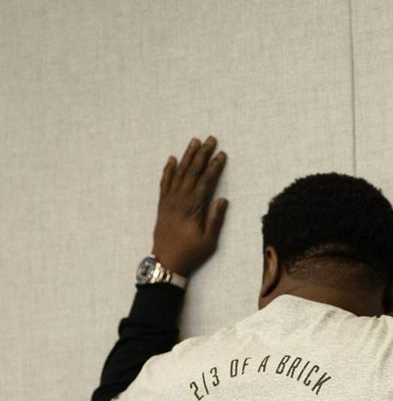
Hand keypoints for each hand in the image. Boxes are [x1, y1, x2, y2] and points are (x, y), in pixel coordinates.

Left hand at [151, 136, 227, 275]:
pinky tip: (172, 159)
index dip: (214, 167)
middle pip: (192, 172)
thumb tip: (222, 200)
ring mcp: (169, 200)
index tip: (222, 155)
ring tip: (194, 141)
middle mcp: (180, 200)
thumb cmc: (190, 253)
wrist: (166, 261)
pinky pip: (165, 182)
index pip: (205, 181)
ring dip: (187, 156)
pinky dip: (168, 169)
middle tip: (210, 139)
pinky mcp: (162, 204)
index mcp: (193, 208)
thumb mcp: (208, 240)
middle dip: (202, 155)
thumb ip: (215, 219)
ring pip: (179, 173)